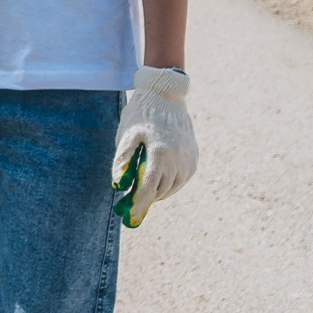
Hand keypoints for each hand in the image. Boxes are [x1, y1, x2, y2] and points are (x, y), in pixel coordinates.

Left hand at [112, 65, 195, 226]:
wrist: (166, 95)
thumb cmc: (141, 114)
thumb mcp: (126, 134)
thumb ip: (122, 160)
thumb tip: (118, 185)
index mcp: (160, 153)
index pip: (149, 188)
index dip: (139, 204)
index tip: (132, 217)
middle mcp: (178, 159)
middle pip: (160, 191)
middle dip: (145, 198)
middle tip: (131, 201)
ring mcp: (189, 159)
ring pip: (172, 187)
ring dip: (157, 192)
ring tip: (143, 188)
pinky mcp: (194, 158)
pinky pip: (181, 179)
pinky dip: (169, 183)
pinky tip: (158, 177)